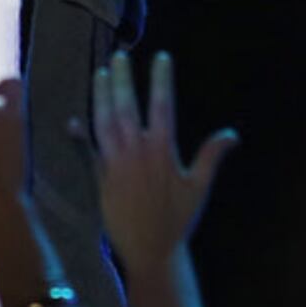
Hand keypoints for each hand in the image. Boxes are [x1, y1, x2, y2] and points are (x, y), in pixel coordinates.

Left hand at [92, 49, 237, 281]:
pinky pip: (87, 152)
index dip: (161, 79)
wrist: (151, 250)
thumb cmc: (178, 219)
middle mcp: (137, 152)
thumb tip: (232, 134)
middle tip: (119, 57)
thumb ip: (211, 156)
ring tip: (101, 74)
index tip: (161, 58)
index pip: (162, 105)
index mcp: (163, 150)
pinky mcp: (100, 178)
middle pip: (126, 107)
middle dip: (122, 79)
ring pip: (104, 122)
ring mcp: (116, 164)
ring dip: (101, 97)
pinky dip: (80, 136)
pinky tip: (73, 121)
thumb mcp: (199, 187)